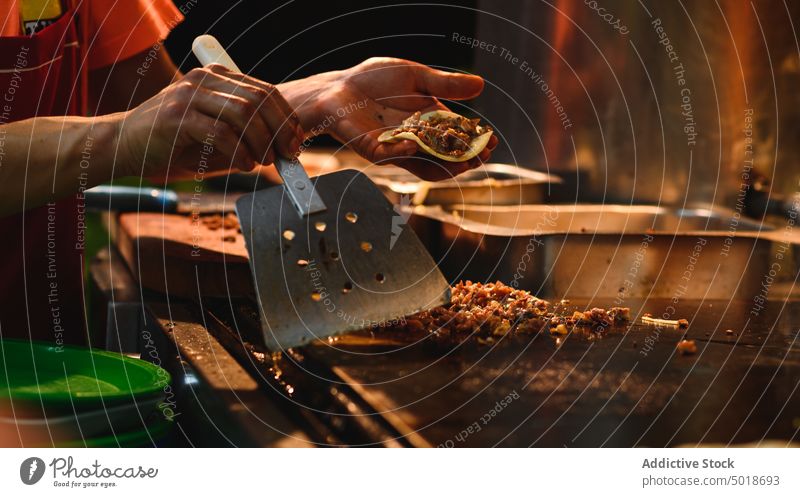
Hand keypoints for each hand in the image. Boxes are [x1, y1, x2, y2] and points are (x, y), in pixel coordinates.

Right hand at [118, 65, 303, 178]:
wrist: (120, 147)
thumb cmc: (171, 145)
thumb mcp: (214, 137)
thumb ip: (244, 137)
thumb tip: (281, 150)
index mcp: (216, 76)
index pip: (265, 90)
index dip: (286, 117)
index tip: (295, 142)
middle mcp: (203, 79)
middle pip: (259, 99)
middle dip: (280, 130)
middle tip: (286, 155)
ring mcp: (189, 94)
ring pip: (244, 113)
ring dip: (261, 141)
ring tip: (262, 162)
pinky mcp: (177, 116)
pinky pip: (221, 132)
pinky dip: (239, 151)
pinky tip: (244, 165)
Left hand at [311, 57, 497, 180]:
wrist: (339, 87)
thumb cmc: (374, 81)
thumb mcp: (415, 76)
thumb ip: (444, 84)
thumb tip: (480, 85)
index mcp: (429, 121)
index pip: (457, 136)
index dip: (475, 140)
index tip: (492, 139)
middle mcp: (416, 139)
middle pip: (446, 157)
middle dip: (467, 158)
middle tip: (483, 155)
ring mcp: (396, 148)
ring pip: (424, 165)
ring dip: (443, 166)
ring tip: (462, 163)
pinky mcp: (374, 149)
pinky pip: (392, 156)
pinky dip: (405, 152)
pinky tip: (415, 145)